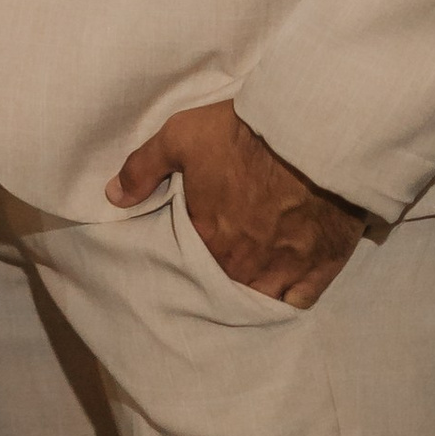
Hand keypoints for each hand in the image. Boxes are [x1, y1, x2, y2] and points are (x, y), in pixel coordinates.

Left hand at [108, 98, 369, 309]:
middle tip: (219, 266)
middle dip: (216, 279)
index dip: (187, 259)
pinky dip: (288, 300)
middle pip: (222, 286)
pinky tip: (281, 295)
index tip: (190, 250)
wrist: (312, 134)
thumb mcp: (180, 137)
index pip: (185, 267)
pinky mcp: (320, 267)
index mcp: (207, 240)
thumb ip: (143, 168)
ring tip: (246, 284)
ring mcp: (283, 271)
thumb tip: (114, 196)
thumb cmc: (245, 135)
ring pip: (258, 299)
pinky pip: (299, 301)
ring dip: (249, 293)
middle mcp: (242, 266)